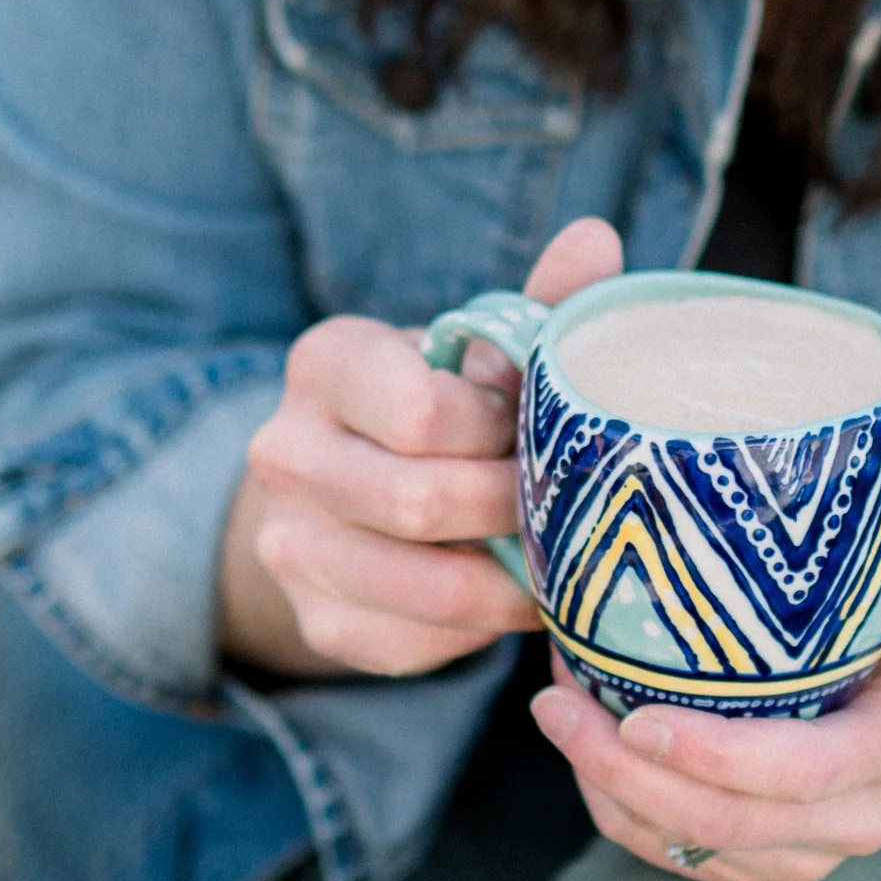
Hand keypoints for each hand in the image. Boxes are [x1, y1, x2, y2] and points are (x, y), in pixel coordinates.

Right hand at [220, 216, 623, 679]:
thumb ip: (536, 305)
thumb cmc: (438, 401)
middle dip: (515, 511)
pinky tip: (509, 596)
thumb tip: (596, 236)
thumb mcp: (476, 348)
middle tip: (570, 507)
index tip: (535, 430)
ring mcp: (289, 544)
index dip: (498, 430)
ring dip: (512, 584)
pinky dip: (479, 632)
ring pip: (426, 589)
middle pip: (421, 501)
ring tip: (559, 561)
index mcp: (326, 364)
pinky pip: (416, 645)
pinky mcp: (316, 620)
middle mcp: (284, 452)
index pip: (421, 410)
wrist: (347, 485)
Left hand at [529, 546, 880, 880]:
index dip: (711, 757)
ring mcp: (801, 850)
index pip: (795, 775)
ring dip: (607, 790)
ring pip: (686, 844)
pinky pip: (672, 851)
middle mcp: (849, 820)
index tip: (633, 717)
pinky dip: (618, 805)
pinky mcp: (758, 859)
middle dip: (626, 774)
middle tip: (553, 704)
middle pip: (723, 822)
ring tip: (555, 707)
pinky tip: (581, 740)